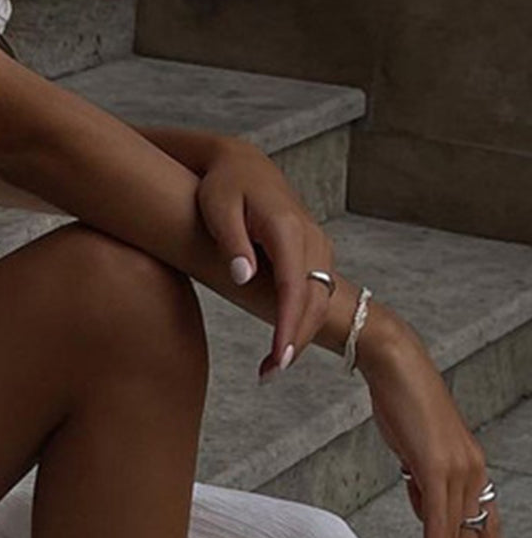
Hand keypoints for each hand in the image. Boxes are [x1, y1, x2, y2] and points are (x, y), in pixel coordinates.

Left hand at [195, 138, 336, 377]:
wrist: (242, 162)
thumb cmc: (222, 185)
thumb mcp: (217, 208)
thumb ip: (231, 242)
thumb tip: (243, 277)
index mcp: (288, 229)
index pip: (294, 288)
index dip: (288, 326)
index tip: (279, 357)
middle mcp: (312, 240)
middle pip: (313, 302)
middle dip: (295, 340)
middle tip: (270, 375)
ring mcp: (318, 248)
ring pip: (319, 302)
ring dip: (299, 337)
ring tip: (270, 370)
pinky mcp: (314, 256)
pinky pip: (313, 295)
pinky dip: (300, 322)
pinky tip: (280, 346)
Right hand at [358, 311, 507, 537]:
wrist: (396, 366)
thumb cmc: (402, 403)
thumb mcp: (413, 451)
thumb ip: (421, 482)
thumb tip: (424, 512)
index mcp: (468, 466)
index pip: (483, 520)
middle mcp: (472, 469)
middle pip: (471, 533)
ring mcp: (457, 468)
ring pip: (457, 532)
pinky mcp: (436, 465)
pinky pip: (438, 517)